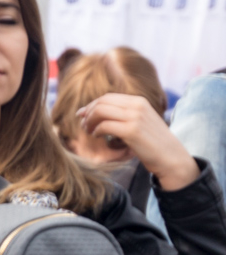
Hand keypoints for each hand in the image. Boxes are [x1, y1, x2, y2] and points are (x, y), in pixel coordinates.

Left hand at [78, 93, 198, 190]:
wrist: (171, 157)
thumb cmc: (152, 143)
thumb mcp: (140, 122)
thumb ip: (122, 115)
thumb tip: (94, 111)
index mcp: (139, 101)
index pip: (107, 97)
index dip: (91, 105)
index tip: (82, 115)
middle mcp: (137, 105)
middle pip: (102, 102)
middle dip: (88, 113)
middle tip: (83, 125)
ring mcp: (135, 117)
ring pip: (100, 111)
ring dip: (89, 121)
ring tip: (89, 131)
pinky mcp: (132, 131)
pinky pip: (104, 125)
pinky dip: (96, 130)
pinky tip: (97, 136)